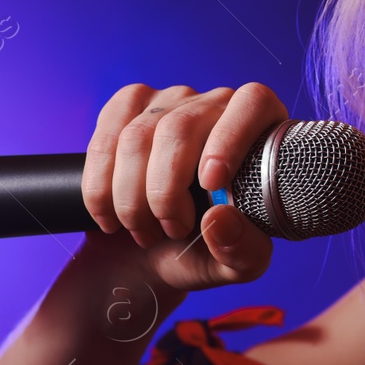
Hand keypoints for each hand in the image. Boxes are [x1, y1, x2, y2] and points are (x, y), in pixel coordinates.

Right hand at [79, 82, 289, 290]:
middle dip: (165, 190)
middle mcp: (218, 104)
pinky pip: (104, 138)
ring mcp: (171, 100)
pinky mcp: (129, 106)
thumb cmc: (209, 250)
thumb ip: (242, 249)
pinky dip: (100, 185)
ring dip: (130, 196)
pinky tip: (111, 216)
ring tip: (144, 231)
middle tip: (171, 230)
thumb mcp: (239, 264)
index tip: (210, 184)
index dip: (229, 139)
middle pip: (181, 127)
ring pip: (136, 136)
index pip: (252, 104)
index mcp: (264, 129)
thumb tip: (219, 217)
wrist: (156, 255)